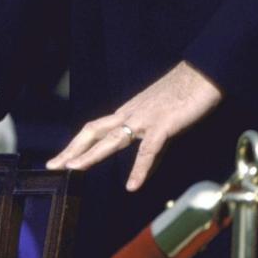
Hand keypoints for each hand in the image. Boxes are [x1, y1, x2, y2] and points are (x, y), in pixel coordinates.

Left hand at [46, 61, 222, 191]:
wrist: (206, 72)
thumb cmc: (188, 89)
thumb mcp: (164, 116)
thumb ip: (152, 139)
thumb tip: (144, 164)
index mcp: (131, 110)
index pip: (97, 128)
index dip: (78, 144)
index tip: (62, 158)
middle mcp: (132, 113)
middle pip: (94, 131)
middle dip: (72, 149)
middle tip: (52, 165)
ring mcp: (146, 118)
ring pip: (112, 139)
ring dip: (91, 155)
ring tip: (73, 170)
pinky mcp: (164, 124)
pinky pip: (148, 150)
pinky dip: (140, 169)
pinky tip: (133, 186)